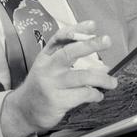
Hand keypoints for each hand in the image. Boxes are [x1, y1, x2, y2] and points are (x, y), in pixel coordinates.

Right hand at [1, 20, 117, 136]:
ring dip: (101, 78)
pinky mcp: (57, 101)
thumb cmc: (42, 87)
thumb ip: (73, 65)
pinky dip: (94, 94)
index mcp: (46, 56)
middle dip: (90, 45)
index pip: (60, 38)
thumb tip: (104, 66)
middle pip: (69, 52)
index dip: (76, 30)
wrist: (24, 111)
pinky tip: (98, 95)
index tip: (92, 25)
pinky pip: (82, 95)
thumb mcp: (49, 69)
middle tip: (107, 40)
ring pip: (81, 77)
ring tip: (112, 82)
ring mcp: (51, 85)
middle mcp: (47, 68)